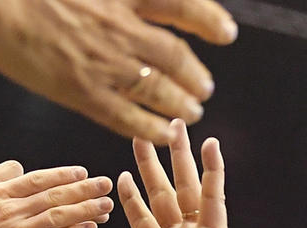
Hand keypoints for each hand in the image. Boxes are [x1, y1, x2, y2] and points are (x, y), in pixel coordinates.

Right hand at [0, 0, 235, 142]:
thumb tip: (128, 4)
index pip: (181, 6)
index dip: (208, 21)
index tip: (226, 32)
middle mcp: (121, 27)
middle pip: (175, 55)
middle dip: (194, 74)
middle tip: (204, 88)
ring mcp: (103, 62)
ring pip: (159, 89)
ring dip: (180, 103)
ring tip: (192, 112)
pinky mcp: (81, 91)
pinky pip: (128, 117)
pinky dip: (151, 128)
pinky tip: (163, 135)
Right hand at [0, 128, 114, 227]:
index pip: (36, 180)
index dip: (61, 175)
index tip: (80, 171)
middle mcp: (11, 208)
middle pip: (53, 193)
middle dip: (83, 187)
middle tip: (106, 182)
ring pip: (58, 214)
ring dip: (85, 207)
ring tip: (107, 203)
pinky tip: (92, 227)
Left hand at [94, 122, 259, 227]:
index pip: (144, 222)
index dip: (132, 200)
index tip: (120, 178)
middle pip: (162, 195)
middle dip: (151, 166)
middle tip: (141, 136)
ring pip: (185, 187)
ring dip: (180, 157)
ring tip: (173, 126)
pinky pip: (213, 196)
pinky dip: (213, 171)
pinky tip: (211, 145)